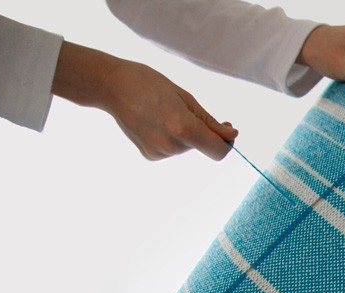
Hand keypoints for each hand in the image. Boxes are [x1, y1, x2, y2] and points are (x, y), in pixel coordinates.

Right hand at [52, 42, 237, 160]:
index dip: (227, 142)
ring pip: (187, 147)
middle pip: (203, 146)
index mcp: (183, 128)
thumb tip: (232, 136)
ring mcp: (159, 153)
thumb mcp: (186, 98)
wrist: (112, 87)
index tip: (227, 130)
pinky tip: (155, 122)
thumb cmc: (150, 84)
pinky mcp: (150, 156)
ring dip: (185, 133)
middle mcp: (172, 146)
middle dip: (202, 132)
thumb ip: (210, 122)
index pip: (219, 151)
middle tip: (184, 109)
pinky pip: (172, 149)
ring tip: (164, 113)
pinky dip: (172, 137)